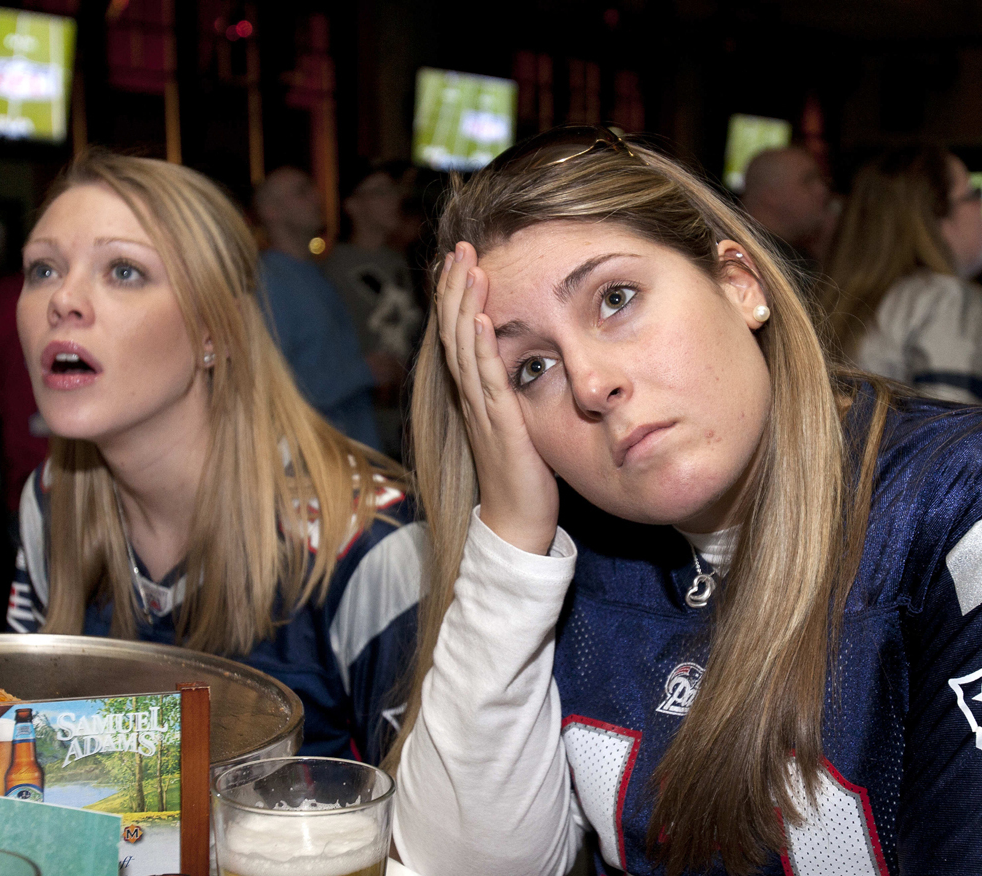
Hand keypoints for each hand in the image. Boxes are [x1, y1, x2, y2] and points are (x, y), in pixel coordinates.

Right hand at [437, 242, 558, 554]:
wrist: (516, 521)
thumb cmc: (522, 473)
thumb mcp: (519, 419)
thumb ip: (515, 389)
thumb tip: (526, 358)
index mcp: (476, 393)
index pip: (460, 334)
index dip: (457, 296)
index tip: (461, 260)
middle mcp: (472, 397)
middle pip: (455, 332)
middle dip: (456, 288)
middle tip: (460, 247)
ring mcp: (482, 411)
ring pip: (465, 349)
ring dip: (465, 306)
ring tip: (468, 268)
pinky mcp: (499, 426)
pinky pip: (487, 382)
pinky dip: (481, 350)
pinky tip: (481, 321)